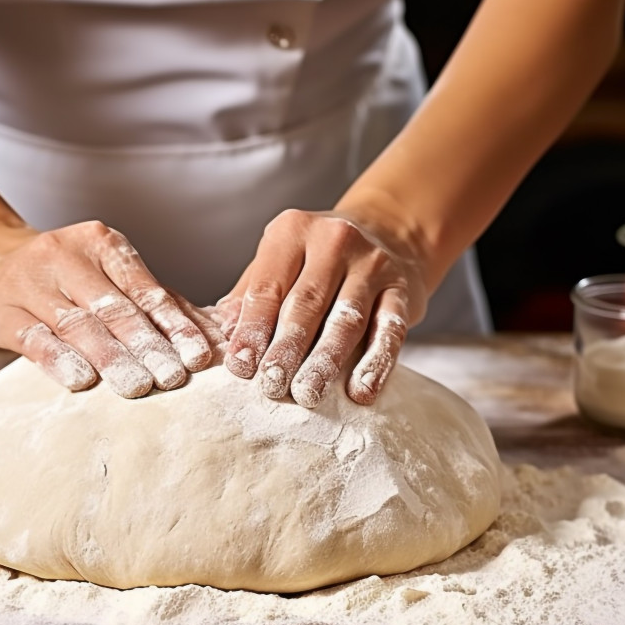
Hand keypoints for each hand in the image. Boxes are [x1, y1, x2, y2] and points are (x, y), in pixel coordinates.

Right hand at [0, 220, 213, 397]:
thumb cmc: (62, 280)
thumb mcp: (106, 278)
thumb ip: (158, 303)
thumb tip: (219, 335)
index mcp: (99, 242)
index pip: (144, 288)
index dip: (173, 325)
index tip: (199, 358)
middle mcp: (64, 256)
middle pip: (114, 308)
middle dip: (148, 346)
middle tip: (175, 379)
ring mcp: (29, 282)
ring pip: (78, 325)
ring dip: (111, 358)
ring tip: (139, 387)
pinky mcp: (0, 312)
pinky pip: (35, 338)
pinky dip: (60, 360)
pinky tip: (81, 382)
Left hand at [214, 209, 428, 406]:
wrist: (387, 236)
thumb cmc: (315, 261)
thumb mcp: (278, 263)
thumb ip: (249, 295)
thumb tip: (222, 333)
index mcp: (293, 231)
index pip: (268, 287)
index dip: (252, 329)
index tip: (240, 368)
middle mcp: (334, 240)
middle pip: (306, 304)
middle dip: (286, 349)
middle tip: (271, 386)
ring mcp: (373, 263)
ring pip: (346, 319)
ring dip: (325, 360)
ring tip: (307, 394)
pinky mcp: (402, 289)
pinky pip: (390, 330)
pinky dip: (376, 363)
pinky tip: (361, 391)